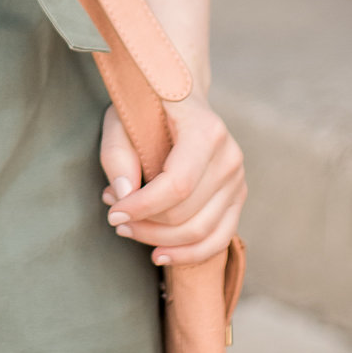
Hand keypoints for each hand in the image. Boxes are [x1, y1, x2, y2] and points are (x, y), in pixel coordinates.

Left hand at [101, 91, 245, 266]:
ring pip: (201, 231)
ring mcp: (238, 179)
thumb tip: (125, 195)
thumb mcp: (121, 119)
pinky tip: (160, 254)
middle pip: (187, 212)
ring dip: (160, 240)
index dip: (143, 206)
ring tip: (129, 229)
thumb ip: (118, 155)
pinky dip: (189, 253)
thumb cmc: (147, 107)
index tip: (113, 213)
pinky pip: (219, 238)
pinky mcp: (237, 197)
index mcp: (206, 131)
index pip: (178, 184)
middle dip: (145, 224)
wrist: (180, 98)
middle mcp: (229, 157)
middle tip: (115, 217)